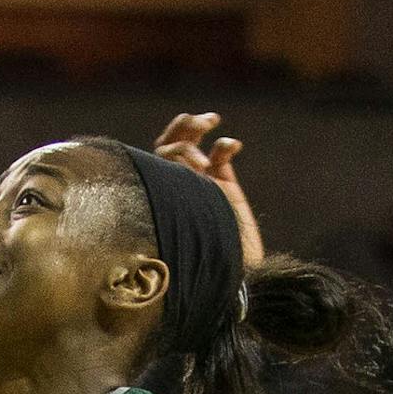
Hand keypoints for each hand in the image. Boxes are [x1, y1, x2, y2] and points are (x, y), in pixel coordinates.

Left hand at [154, 112, 264, 268]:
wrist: (229, 272)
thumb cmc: (195, 252)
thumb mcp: (176, 215)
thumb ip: (171, 184)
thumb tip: (168, 152)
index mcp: (159, 191)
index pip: (158, 155)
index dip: (173, 143)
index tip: (186, 152)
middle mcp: (175, 185)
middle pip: (173, 143)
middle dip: (186, 128)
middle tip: (200, 124)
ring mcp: (199, 184)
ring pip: (194, 145)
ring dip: (200, 127)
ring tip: (211, 121)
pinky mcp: (224, 187)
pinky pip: (221, 157)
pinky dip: (226, 146)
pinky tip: (234, 146)